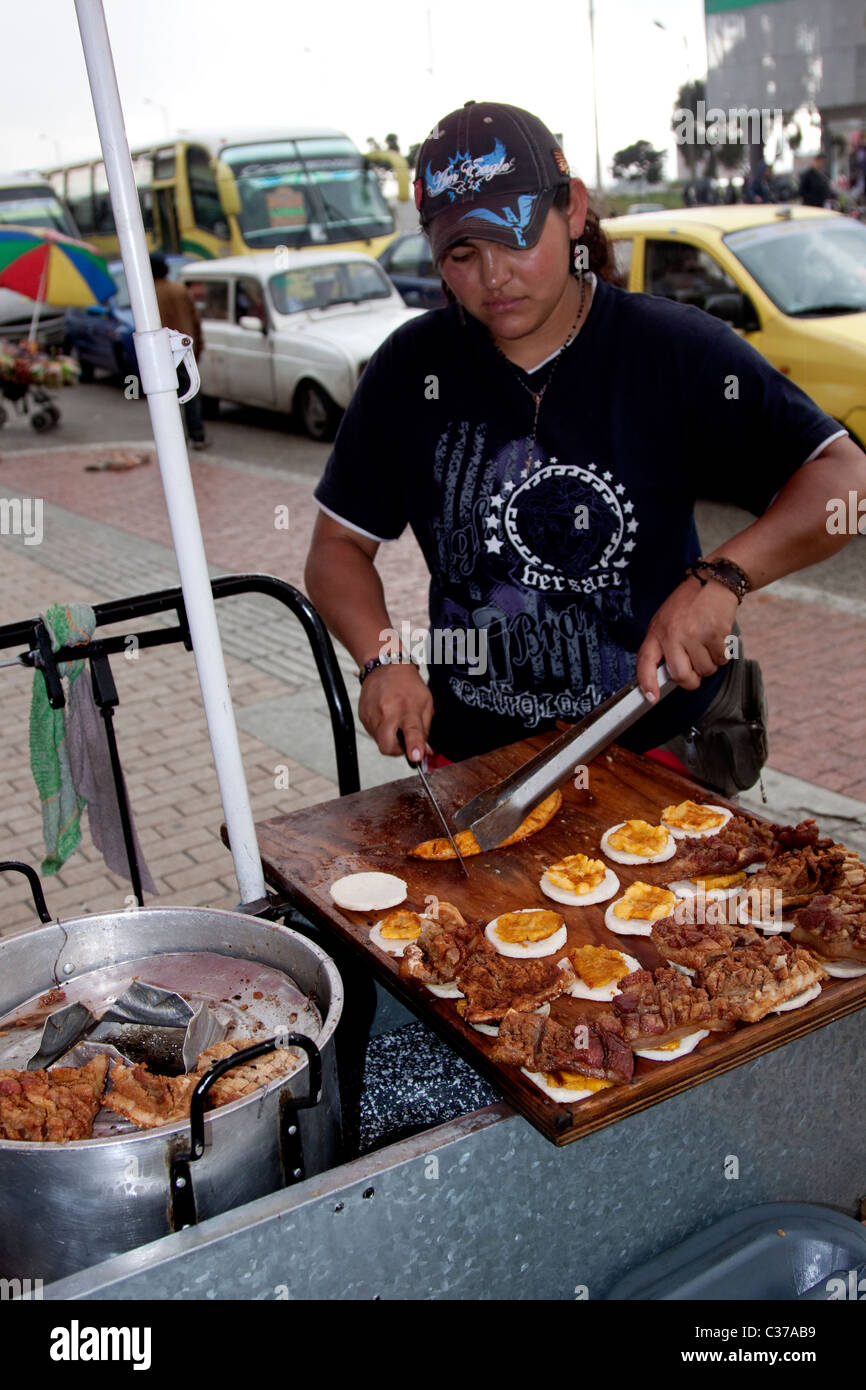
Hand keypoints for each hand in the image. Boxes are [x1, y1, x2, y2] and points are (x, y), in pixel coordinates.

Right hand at [358, 663, 433, 761]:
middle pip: (387, 746)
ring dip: (390, 738)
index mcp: (407, 709)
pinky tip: (386, 717)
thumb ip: (425, 730)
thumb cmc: (408, 684)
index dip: (414, 747)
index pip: (412, 732)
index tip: (415, 757)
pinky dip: (382, 730)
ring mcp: (372, 715)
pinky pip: (373, 733)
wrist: (385, 666)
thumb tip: (424, 752)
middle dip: (397, 751)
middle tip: (404, 741)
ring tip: (395, 721)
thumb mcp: (426, 704)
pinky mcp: (363, 716)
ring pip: (380, 741)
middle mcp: (388, 712)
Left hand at [637, 577, 738, 699]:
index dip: (647, 683)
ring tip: (707, 644)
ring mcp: (694, 635)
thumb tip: (666, 674)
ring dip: (709, 664)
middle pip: (680, 675)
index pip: (645, 662)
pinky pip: (720, 660)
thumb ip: (663, 644)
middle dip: (691, 681)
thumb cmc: (689, 603)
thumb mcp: (665, 619)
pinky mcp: (714, 635)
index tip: (651, 698)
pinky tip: (718, 638)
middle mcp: (673, 634)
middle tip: (695, 675)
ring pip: (704, 670)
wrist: (713, 581)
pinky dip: (722, 655)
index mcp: (657, 631)